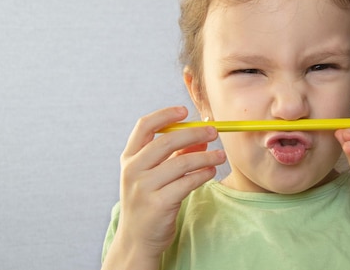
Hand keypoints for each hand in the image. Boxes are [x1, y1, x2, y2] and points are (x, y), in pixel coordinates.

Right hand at [113, 106, 225, 260]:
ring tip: (220, 155)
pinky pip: (187, 182)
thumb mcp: (156, 174)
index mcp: (130, 157)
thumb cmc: (149, 200)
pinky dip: (203, 174)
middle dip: (195, 133)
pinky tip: (211, 172)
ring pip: (181, 162)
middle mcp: (133, 170)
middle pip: (167, 140)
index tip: (185, 111)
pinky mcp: (158, 203)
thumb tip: (202, 135)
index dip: (165, 115)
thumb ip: (176, 153)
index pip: (144, 126)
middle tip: (214, 131)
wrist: (137, 239)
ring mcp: (144, 187)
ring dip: (205, 156)